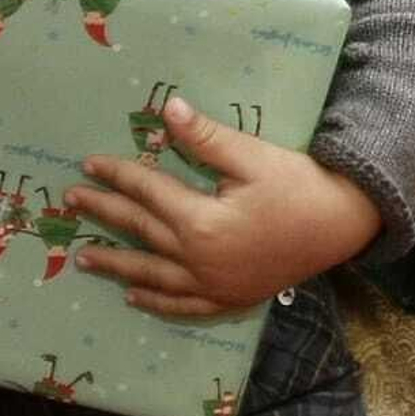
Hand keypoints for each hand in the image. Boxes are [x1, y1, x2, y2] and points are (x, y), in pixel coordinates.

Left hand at [65, 94, 382, 319]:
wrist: (343, 226)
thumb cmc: (297, 185)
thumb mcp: (250, 155)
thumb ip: (205, 138)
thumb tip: (167, 109)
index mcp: (201, 223)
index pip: (147, 193)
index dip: (116, 175)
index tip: (88, 164)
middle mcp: (199, 261)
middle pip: (141, 232)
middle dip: (104, 215)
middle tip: (71, 203)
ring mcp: (214, 286)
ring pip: (152, 275)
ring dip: (117, 265)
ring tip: (84, 259)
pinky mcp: (231, 298)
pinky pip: (184, 306)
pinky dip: (156, 301)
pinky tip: (135, 297)